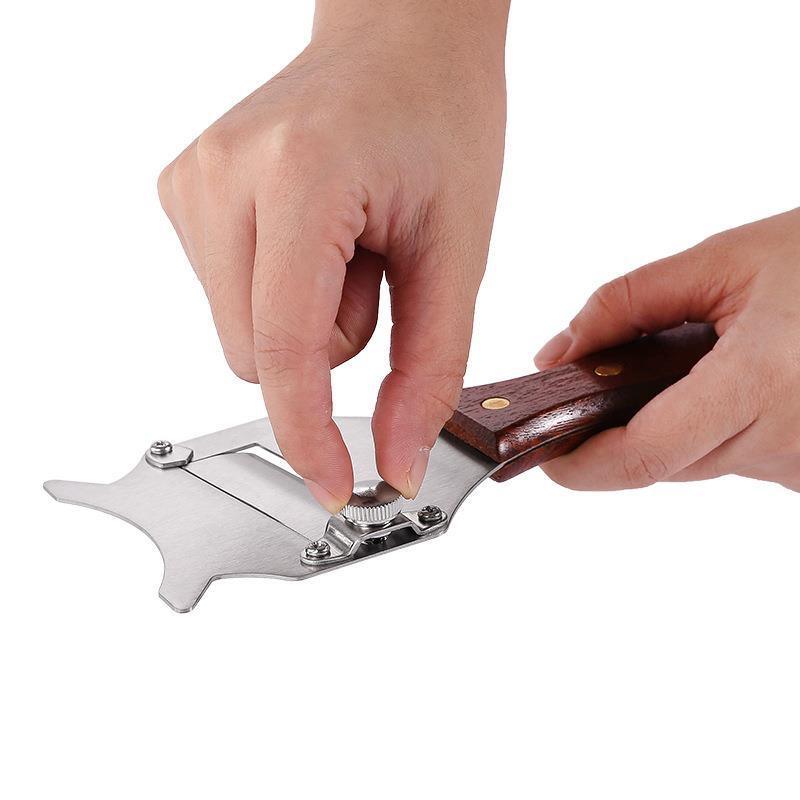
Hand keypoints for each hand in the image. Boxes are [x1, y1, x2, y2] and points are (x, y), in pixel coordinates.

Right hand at [157, 1, 508, 511]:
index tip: (337, 487)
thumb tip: (397, 460)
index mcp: (299, 176)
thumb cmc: (440, 119)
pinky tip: (314, 235)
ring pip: (241, 334)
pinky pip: (231, 299)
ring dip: (304, 317)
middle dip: (327, 343)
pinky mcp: (185, 193)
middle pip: (256, 353)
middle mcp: (223, 176)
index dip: (308, 432)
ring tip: (347, 242)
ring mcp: (193, 182)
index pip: (281, 345)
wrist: (401, 41)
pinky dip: (282, 292)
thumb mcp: (457, 250)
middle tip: (376, 267)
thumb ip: (427, 367)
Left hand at [534, 208, 799, 492]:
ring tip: (707, 358)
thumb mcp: (724, 260)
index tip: (544, 453)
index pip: (641, 457)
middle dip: (625, 428)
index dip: (580, 465)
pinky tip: (747, 376)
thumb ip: (626, 305)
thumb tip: (560, 355)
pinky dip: (722, 424)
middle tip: (614, 378)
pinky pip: (743, 456)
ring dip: (680, 420)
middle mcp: (788, 439)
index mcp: (759, 384)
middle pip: (664, 461)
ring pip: (703, 460)